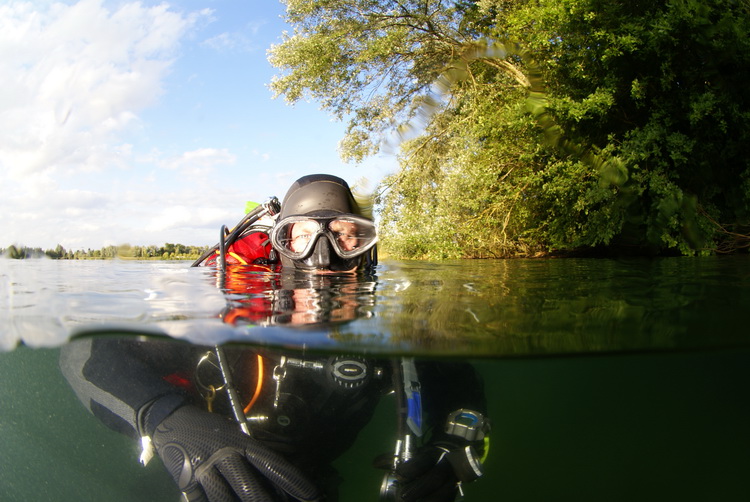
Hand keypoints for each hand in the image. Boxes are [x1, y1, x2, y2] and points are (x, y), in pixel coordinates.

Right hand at [152, 405, 319, 501]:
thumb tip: (280, 476)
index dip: (294, 482)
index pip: (274, 465)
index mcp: (243, 443)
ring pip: (226, 500)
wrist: (172, 420)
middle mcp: (226, 456)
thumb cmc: (211, 430)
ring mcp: (205, 471)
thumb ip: (254, 456)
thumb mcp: (236, 435)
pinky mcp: (187, 484)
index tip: (313, 496)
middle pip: (251, 488)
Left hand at [393, 440, 483, 501]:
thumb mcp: (413, 457)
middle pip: (435, 477)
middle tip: (403, 497)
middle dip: (418, 488)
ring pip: (444, 493)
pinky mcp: (454, 495)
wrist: (451, 464)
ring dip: (427, 500)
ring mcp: (452, 482)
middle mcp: (446, 467)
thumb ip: (394, 460)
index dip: (412, 468)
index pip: (424, 460)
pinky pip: (447, 501)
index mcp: (434, 455)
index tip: (398, 474)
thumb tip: (374, 464)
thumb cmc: (425, 462)